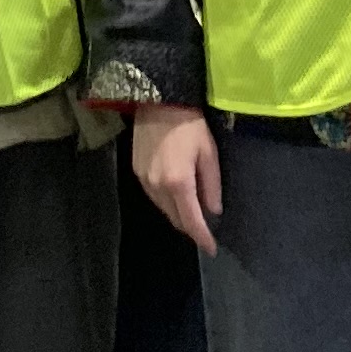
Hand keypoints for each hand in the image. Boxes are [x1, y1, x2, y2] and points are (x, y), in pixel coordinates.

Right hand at [131, 105, 220, 255]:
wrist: (158, 101)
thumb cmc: (190, 125)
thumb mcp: (209, 153)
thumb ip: (211, 185)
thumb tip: (213, 211)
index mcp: (178, 183)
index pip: (191, 221)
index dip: (202, 238)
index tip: (211, 249)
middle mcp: (158, 187)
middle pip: (175, 219)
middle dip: (190, 227)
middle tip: (204, 230)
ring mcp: (144, 181)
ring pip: (163, 209)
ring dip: (178, 214)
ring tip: (192, 211)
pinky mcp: (136, 173)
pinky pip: (154, 197)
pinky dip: (166, 202)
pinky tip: (176, 195)